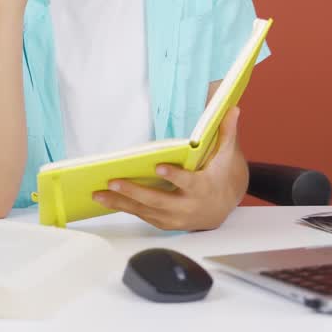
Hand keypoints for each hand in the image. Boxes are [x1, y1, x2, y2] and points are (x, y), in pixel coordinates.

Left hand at [93, 107, 246, 230]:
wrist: (225, 206)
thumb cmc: (222, 175)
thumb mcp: (228, 154)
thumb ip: (227, 132)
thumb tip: (231, 108)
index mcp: (203, 187)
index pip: (188, 183)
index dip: (174, 177)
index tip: (159, 167)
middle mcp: (188, 207)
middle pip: (159, 201)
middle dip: (134, 192)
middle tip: (113, 181)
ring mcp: (176, 218)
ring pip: (147, 212)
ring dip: (122, 203)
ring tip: (100, 193)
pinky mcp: (166, 223)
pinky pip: (144, 216)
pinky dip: (125, 208)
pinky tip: (108, 200)